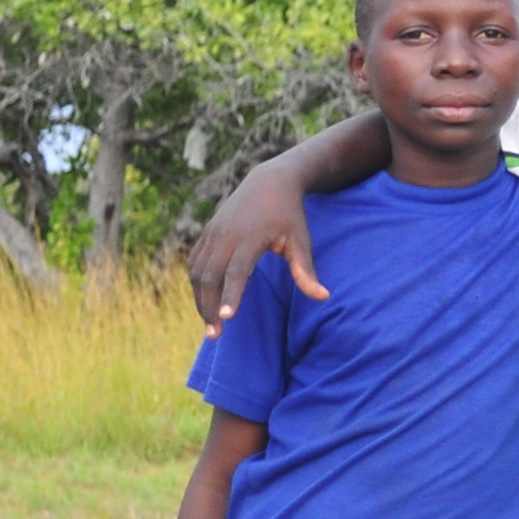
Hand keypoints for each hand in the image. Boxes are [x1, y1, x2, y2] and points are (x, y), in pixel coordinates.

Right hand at [188, 169, 324, 325]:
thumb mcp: (301, 240)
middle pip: (210, 275)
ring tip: (209, 324)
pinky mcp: (206, 233)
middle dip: (209, 306)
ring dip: (199, 299)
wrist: (269, 182)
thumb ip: (306, 270)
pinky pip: (194, 262)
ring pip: (197, 271)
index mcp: (250, 236)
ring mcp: (212, 232)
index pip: (237, 270)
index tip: (227, 317)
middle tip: (215, 335)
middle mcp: (226, 234)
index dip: (231, 294)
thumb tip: (324, 298)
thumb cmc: (289, 215)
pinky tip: (203, 302)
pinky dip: (196, 284)